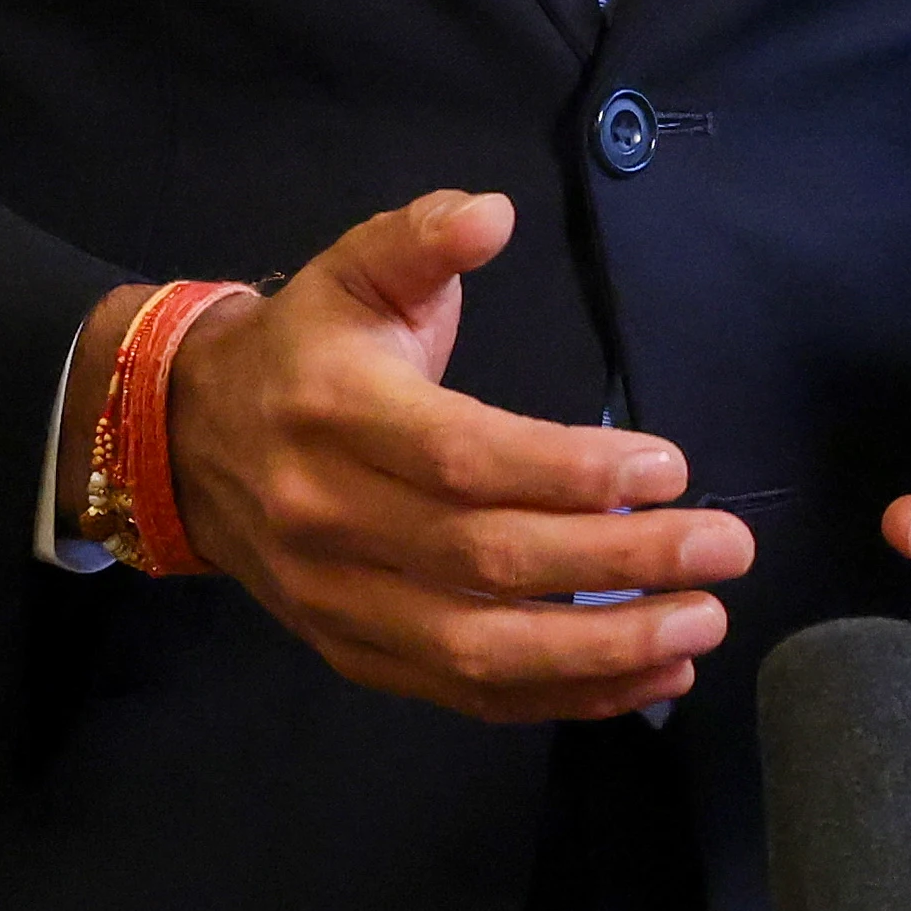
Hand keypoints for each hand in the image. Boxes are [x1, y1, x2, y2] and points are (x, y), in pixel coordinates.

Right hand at [165, 189, 755, 722]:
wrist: (184, 441)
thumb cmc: (304, 349)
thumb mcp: (352, 269)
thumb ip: (422, 238)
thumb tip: (491, 214)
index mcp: (332, 412)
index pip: (464, 458)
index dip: (570, 472)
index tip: (672, 469)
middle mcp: (327, 517)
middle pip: (488, 561)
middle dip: (620, 563)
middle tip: (725, 550)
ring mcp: (336, 601)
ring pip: (479, 649)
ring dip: (602, 649)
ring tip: (702, 625)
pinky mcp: (351, 654)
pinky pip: (463, 694)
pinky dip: (560, 696)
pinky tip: (645, 676)